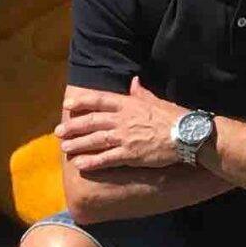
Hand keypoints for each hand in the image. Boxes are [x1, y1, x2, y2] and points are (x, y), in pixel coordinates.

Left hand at [56, 84, 186, 173]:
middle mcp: (123, 120)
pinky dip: (92, 162)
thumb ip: (141, 93)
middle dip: (73, 127)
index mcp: (129, 104)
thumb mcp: (156, 100)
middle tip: (58, 132)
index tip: (67, 105)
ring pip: (95, 140)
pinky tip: (80, 165)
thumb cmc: (174, 117)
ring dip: (78, 144)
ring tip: (64, 148)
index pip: (100, 100)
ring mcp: (125, 138)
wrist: (187, 134)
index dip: (82, 102)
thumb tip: (134, 81)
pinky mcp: (130, 155)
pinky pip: (106, 159)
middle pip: (92, 122)